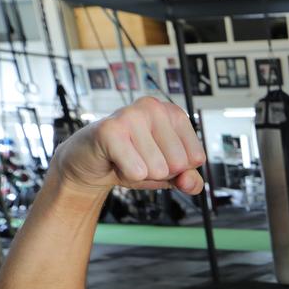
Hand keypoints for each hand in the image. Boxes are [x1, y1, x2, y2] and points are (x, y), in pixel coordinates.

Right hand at [51, 96, 205, 194]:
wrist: (91, 163)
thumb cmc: (132, 162)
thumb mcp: (169, 175)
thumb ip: (190, 181)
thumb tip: (190, 181)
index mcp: (174, 114)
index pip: (197, 158)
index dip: (178, 169)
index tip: (159, 157)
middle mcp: (155, 108)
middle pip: (179, 164)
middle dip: (159, 172)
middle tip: (139, 159)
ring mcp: (132, 114)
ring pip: (158, 169)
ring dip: (141, 174)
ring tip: (127, 159)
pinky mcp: (110, 130)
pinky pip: (137, 171)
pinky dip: (128, 175)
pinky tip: (116, 160)